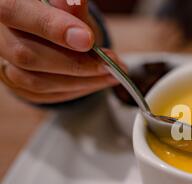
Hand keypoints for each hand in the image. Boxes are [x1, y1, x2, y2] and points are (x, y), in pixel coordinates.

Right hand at [0, 0, 122, 103]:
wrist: (50, 30)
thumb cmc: (58, 13)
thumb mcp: (65, 4)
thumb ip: (70, 5)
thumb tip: (78, 0)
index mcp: (5, 4)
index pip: (14, 12)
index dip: (52, 28)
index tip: (87, 40)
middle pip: (26, 55)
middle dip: (75, 63)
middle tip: (109, 63)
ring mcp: (2, 63)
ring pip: (35, 82)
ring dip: (80, 81)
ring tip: (110, 74)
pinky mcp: (15, 83)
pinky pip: (44, 95)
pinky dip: (76, 90)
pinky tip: (97, 81)